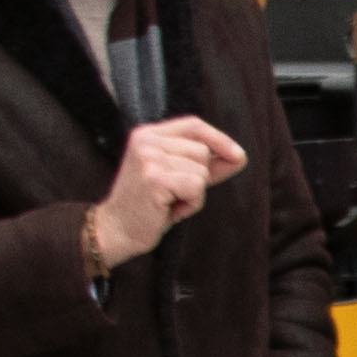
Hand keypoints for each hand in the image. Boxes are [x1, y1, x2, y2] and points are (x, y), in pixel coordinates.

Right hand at [85, 115, 248, 273]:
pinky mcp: (154, 177)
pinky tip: (168, 210)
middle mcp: (146, 140)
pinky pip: (196, 187)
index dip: (219, 139)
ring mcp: (148, 157)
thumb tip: (239, 157)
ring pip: (201, 171)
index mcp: (148, 134)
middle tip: (172, 195)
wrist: (116, 231)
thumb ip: (206, 166)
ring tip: (168, 203)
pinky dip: (191, 205)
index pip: (193, 125)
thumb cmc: (149, 207)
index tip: (238, 156)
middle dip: (198, 178)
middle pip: (202, 151)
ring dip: (194, 195)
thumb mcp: (179, 179)